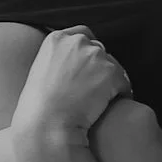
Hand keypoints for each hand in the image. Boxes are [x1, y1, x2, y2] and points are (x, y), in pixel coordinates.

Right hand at [10, 26, 131, 143]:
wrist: (46, 126)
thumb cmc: (38, 110)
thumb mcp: (39, 74)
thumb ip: (57, 62)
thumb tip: (71, 67)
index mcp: (56, 40)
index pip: (82, 35)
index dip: (87, 53)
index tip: (88, 69)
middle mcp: (77, 42)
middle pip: (99, 50)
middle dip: (99, 68)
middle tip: (94, 90)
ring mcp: (95, 56)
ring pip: (113, 66)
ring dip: (110, 82)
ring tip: (101, 102)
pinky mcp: (110, 73)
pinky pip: (123, 83)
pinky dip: (120, 95)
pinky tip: (110, 108)